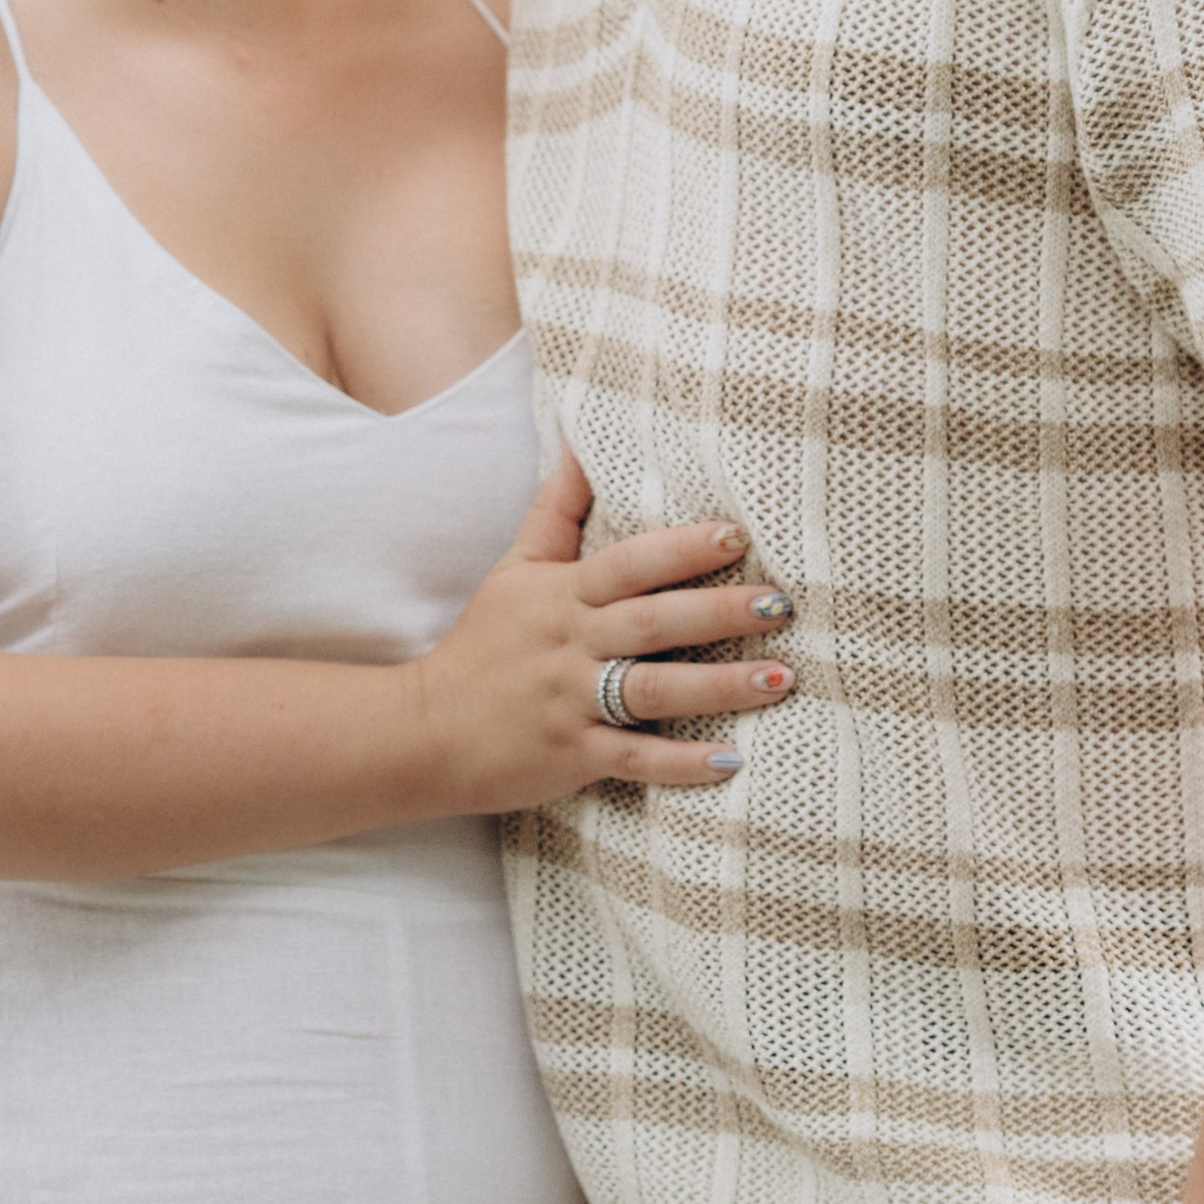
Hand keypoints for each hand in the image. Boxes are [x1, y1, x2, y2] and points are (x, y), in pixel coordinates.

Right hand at [413, 453, 791, 815]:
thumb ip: (555, 509)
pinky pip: (634, 760)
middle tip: (781, 603)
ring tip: (780, 677)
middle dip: (718, 611)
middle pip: (651, 622)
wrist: (422, 730)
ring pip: (652, 691)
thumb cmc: (483, 645)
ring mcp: (570, 702)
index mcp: (561, 596)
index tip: (736, 534)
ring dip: (719, 685)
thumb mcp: (514, 568)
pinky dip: (682, 763)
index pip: (627, 563)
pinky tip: (731, 760)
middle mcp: (569, 645)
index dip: (681, 548)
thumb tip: (580, 440)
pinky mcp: (571, 756)